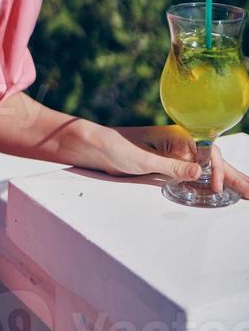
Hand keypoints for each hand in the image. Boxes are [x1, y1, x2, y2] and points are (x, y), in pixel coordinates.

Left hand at [107, 123, 248, 197]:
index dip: (218, 170)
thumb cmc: (115, 146)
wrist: (96, 148)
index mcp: (177, 137)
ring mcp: (176, 157)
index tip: (218, 187)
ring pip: (207, 169)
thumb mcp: (142, 158)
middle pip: (214, 161)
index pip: (209, 152)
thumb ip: (171, 166)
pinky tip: (220, 193)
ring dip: (226, 181)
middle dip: (234, 176)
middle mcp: (180, 146)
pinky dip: (209, 184)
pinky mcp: (168, 167)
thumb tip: (201, 172)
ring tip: (246, 193)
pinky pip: (194, 176)